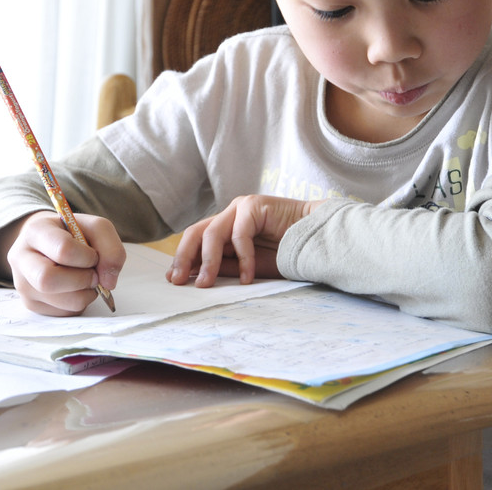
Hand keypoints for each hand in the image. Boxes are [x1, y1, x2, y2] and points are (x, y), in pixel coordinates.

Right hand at [8, 211, 125, 315]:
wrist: (48, 243)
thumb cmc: (71, 234)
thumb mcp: (94, 227)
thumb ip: (110, 247)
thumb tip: (108, 281)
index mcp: (35, 231)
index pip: (62, 249)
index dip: (87, 257)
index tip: (93, 255)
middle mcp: (21, 258)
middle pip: (48, 280)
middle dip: (81, 280)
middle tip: (93, 274)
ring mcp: (23, 284)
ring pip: (60, 301)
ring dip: (85, 294)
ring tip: (86, 280)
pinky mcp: (31, 304)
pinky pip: (63, 313)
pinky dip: (79, 303)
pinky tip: (76, 289)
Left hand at [167, 195, 318, 286]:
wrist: (318, 242)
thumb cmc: (284, 256)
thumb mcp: (246, 268)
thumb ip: (221, 267)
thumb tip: (191, 276)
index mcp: (225, 228)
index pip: (195, 240)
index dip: (182, 258)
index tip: (173, 280)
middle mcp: (229, 215)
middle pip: (195, 232)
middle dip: (183, 257)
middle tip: (178, 280)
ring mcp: (241, 208)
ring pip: (211, 233)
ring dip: (208, 262)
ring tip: (207, 284)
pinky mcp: (254, 205)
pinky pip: (238, 235)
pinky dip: (241, 259)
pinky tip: (246, 278)